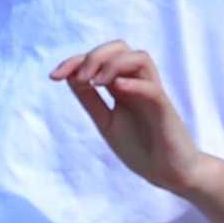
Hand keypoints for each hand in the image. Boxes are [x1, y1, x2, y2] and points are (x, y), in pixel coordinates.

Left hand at [52, 41, 205, 196]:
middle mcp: (138, 83)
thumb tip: (70, 77)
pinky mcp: (164, 109)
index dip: (75, 61)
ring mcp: (153, 94)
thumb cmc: (141, 148)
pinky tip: (116, 88)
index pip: (101, 59)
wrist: (170, 174)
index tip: (54, 76)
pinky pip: (151, 87)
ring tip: (94, 82)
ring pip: (139, 58)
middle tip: (79, 78)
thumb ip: (92, 101)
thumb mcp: (107, 122)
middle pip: (121, 48)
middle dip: (94, 56)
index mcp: (123, 86)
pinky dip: (133, 83)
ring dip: (113, 64)